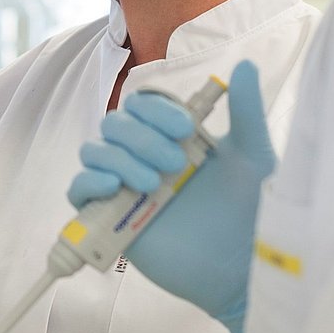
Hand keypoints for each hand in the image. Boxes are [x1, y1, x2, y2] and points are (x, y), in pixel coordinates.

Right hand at [66, 60, 274, 332]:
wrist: (242, 267)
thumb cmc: (251, 212)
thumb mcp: (254, 157)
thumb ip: (247, 112)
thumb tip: (244, 65)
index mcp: (174, 138)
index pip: (144, 105)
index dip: (157, 111)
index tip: (186, 129)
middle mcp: (145, 157)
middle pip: (116, 124)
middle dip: (140, 137)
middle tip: (173, 162)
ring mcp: (126, 187)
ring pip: (95, 151)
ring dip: (117, 158)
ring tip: (152, 184)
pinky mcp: (110, 219)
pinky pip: (79, 190)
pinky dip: (89, 182)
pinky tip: (114, 187)